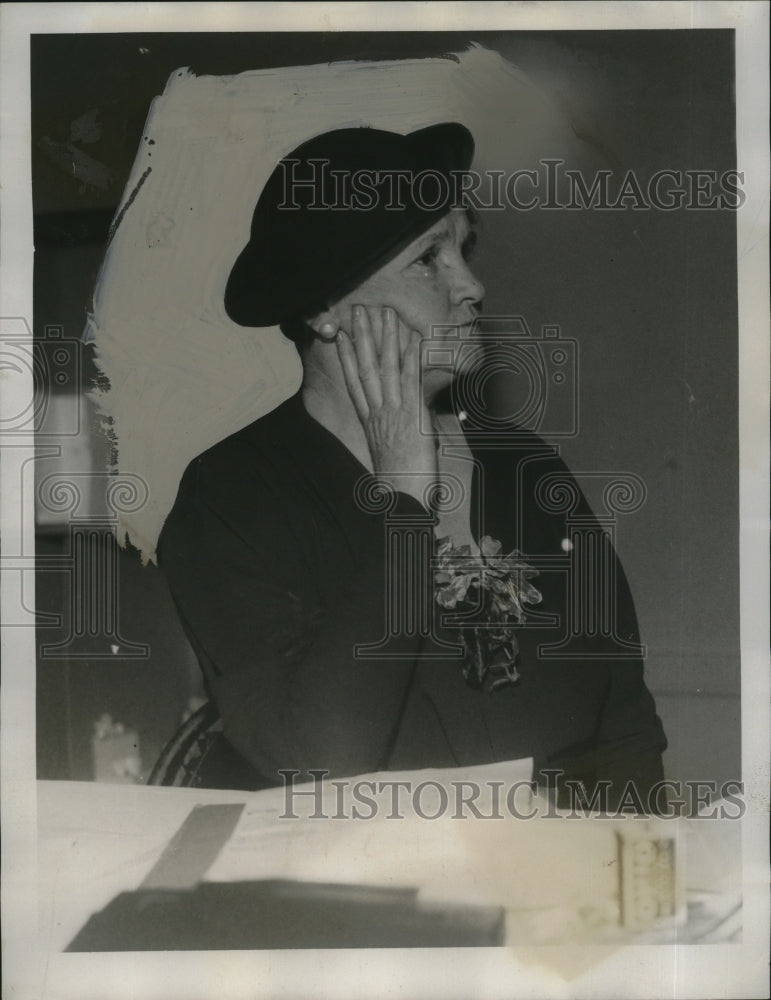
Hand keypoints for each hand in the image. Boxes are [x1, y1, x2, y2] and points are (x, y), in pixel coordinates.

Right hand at [335, 305, 436, 508]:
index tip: (342, 335)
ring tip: (384, 313)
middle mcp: (378, 414)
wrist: (402, 500)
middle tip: (358, 310)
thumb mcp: (389, 453)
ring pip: (386, 368)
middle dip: (362, 337)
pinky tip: (411, 339)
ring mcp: (394, 413)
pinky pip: (411, 382)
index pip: (355, 383)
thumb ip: (390, 434)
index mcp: (370, 422)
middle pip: (366, 368)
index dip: (347, 357)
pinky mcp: (413, 416)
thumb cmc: (398, 483)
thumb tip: (398, 426)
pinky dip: (411, 359)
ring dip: (385, 338)